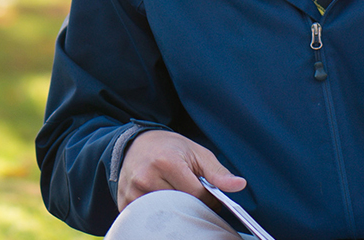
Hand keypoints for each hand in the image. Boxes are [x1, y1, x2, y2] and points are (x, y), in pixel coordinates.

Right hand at [114, 130, 245, 212]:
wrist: (134, 144)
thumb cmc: (168, 148)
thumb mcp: (196, 153)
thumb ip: (217, 172)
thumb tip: (239, 185)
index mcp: (166, 163)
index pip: (196, 195)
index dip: (208, 199)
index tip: (209, 195)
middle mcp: (146, 179)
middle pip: (181, 207)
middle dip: (193, 205)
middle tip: (194, 197)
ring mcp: (132, 193)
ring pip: (166, 215)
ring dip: (176, 210)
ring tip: (177, 196)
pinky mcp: (124, 203)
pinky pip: (149, 218)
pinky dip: (160, 214)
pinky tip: (162, 202)